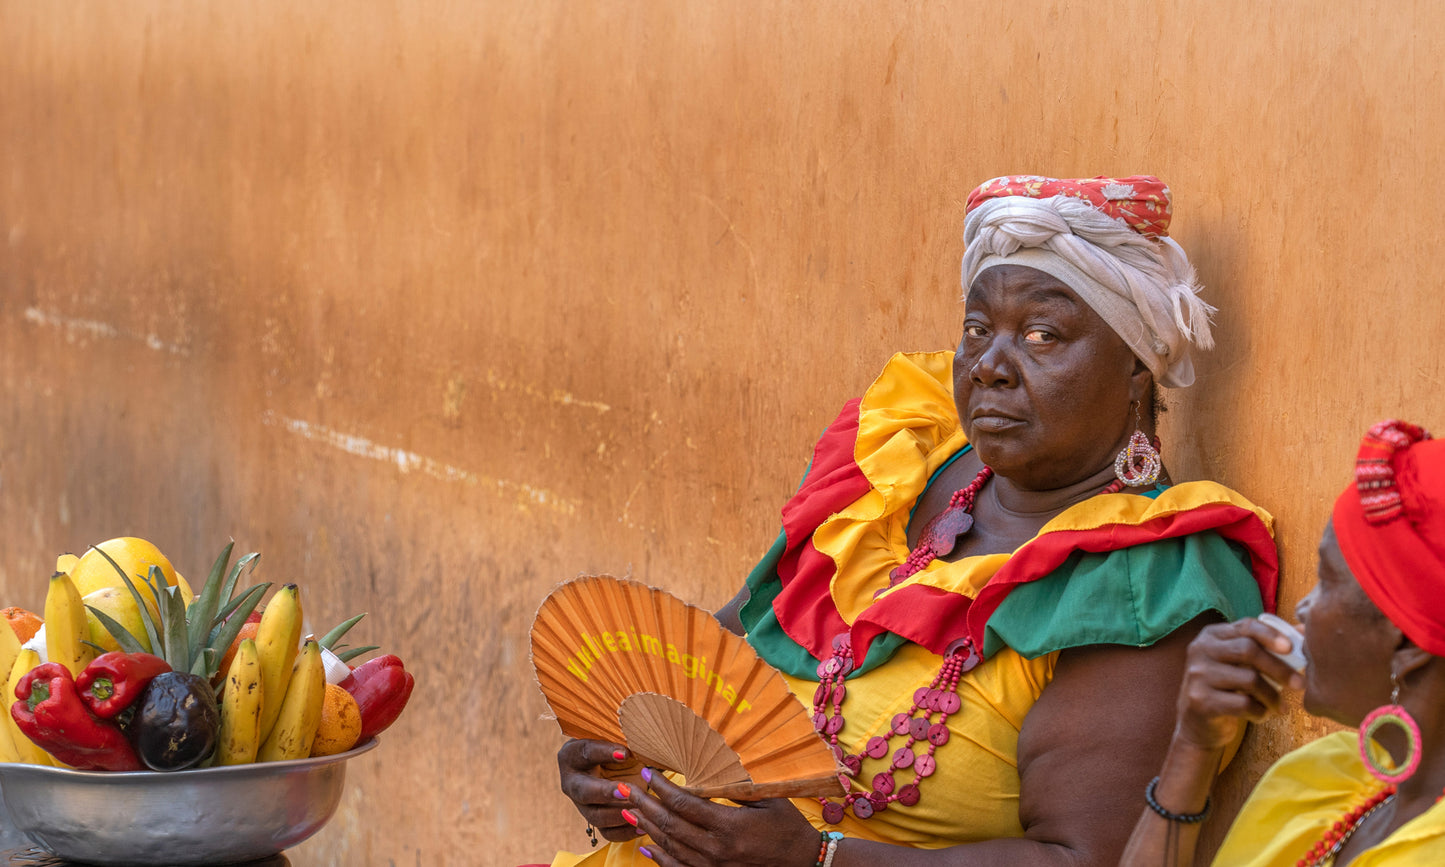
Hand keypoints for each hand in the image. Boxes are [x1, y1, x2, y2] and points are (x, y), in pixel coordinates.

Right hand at [557, 739, 646, 842]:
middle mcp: (572, 782)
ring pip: (596, 816)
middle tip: (626, 790)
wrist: (615, 765)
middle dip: (605, 792)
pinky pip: (608, 832)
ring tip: (639, 810)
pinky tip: (642, 826)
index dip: (604, 752)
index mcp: (572, 755)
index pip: (585, 752)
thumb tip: (639, 742)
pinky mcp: (596, 821)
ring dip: (618, 815)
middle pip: (585, 791)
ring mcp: (582, 805)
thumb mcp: (615, 739)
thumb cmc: (615, 747)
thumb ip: (622, 739)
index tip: (625, 753)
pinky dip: (625, 832)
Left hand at [623, 768, 819, 866]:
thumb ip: (734, 787)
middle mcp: (717, 849)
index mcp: (729, 826)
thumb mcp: (765, 800)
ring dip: (647, 827)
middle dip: (645, 805)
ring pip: (670, 847)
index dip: (662, 787)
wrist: (803, 863)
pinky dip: (660, 859)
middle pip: (671, 825)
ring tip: (630, 811)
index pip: (685, 804)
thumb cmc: (788, 827)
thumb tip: (706, 769)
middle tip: (627, 789)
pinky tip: (646, 846)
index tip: (648, 773)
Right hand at [1174, 617, 1303, 750]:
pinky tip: (1262, 715)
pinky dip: (1260, 712)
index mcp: (1211, 635)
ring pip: (1249, 679)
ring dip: (1273, 696)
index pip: (1246, 626)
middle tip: (1300, 684)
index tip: (1291, 648)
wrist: (1198, 724)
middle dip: (1280, 669)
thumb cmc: (1227, 689)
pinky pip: (1243, 704)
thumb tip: (1303, 631)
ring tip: (1281, 706)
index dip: (1271, 635)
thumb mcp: (1237, 663)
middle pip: (1249, 650)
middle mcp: (1200, 650)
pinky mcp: (1201, 700)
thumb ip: (1261, 647)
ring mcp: (1198, 675)